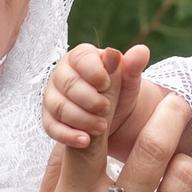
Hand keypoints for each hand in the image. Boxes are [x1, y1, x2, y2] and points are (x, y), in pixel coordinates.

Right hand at [28, 47, 191, 191]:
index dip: (107, 94)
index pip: (89, 138)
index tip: (122, 61)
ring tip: (178, 163)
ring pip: (184, 179)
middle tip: (176, 103)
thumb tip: (74, 127)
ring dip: (184, 163)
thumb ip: (57, 179)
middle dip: (168, 116)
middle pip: (150, 151)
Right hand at [43, 42, 175, 162]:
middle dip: (88, 99)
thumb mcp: (129, 80)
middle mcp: (62, 73)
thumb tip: (141, 51)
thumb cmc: (119, 90)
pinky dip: (68, 135)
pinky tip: (84, 141)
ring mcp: (52, 96)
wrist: (113, 115)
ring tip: (101, 127)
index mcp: (81, 57)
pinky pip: (51, 127)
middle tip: (106, 109)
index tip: (106, 84)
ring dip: (81, 118)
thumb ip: (133, 66)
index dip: (93, 72)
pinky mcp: (49, 118)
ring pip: (58, 106)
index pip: (81, 59)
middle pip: (68, 84)